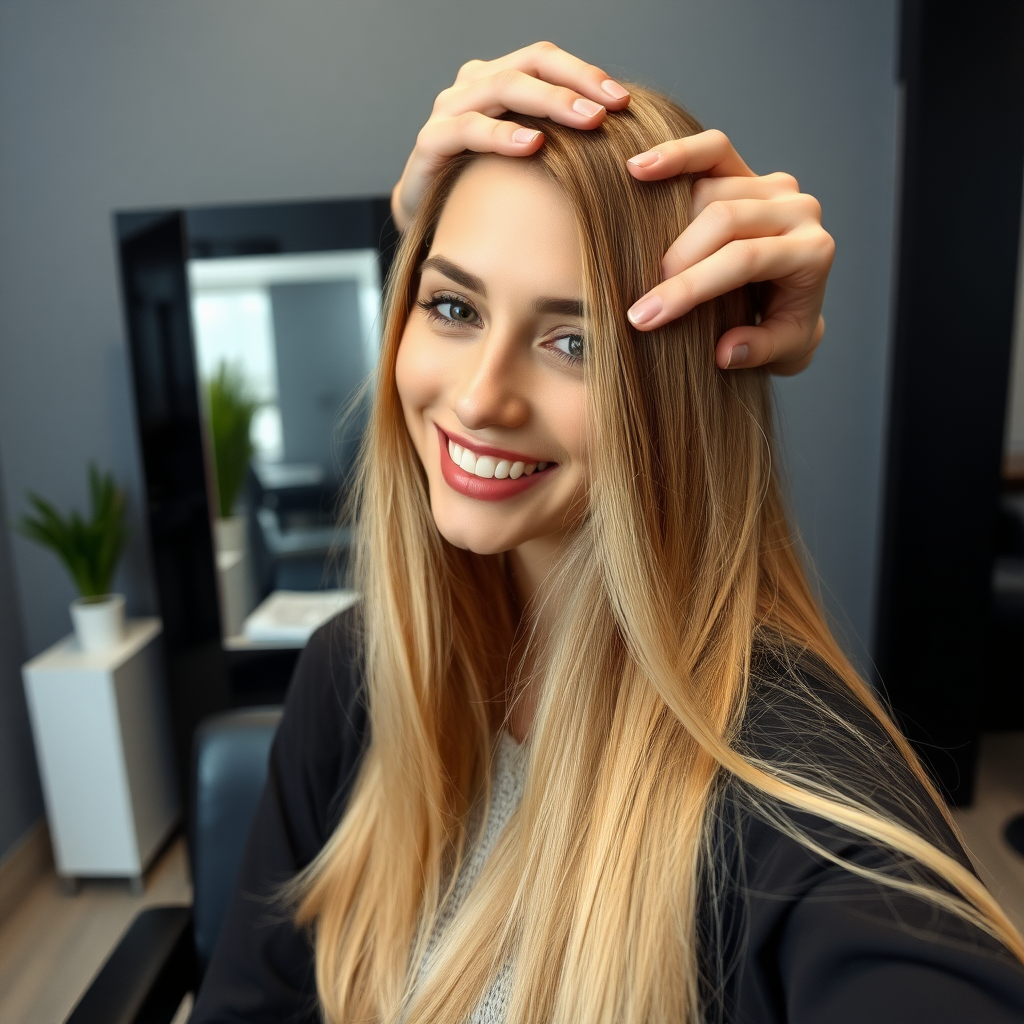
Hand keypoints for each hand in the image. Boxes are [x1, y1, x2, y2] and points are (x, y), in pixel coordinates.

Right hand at [391, 41, 630, 230]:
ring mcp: (448, 110)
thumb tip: (621, 142)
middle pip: (529, 66)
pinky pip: (467, 130)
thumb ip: (560, 141)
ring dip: (549, 103)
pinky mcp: (430, 143)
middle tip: (610, 109)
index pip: (545, 60)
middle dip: (575, 85)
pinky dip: (501, 134)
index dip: (585, 74)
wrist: (430, 217)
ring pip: (501, 88)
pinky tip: (531, 145)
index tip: (623, 101)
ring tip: (587, 121)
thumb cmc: (486, 189)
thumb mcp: (527, 159)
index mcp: (497, 80)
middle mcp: (472, 86)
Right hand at [625, 130, 833, 374]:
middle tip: (640, 300)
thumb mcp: (783, 352)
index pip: (743, 260)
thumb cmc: (783, 327)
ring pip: (710, 189)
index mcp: (813, 252)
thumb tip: (725, 350)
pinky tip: (637, 168)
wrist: (794, 298)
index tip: (644, 317)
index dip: (689, 287)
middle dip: (676, 259)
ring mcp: (775, 185)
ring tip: (640, 258)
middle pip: (725, 218)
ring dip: (667, 224)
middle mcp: (800, 209)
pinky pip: (712, 150)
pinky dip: (675, 155)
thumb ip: (759, 351)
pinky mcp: (749, 169)